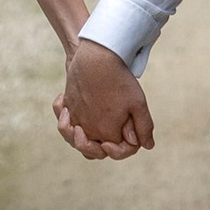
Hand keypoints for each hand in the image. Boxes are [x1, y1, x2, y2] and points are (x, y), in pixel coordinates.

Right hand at [56, 38, 154, 160]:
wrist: (97, 57)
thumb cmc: (118, 80)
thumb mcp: (138, 104)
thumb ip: (144, 128)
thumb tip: (147, 146)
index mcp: (106, 134)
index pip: (115, 151)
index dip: (125, 148)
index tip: (129, 136)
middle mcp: (87, 129)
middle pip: (92, 150)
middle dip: (103, 148)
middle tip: (110, 139)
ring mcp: (74, 117)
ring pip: (73, 138)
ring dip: (81, 139)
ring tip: (89, 130)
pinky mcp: (67, 103)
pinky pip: (62, 118)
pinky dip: (65, 119)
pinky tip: (73, 112)